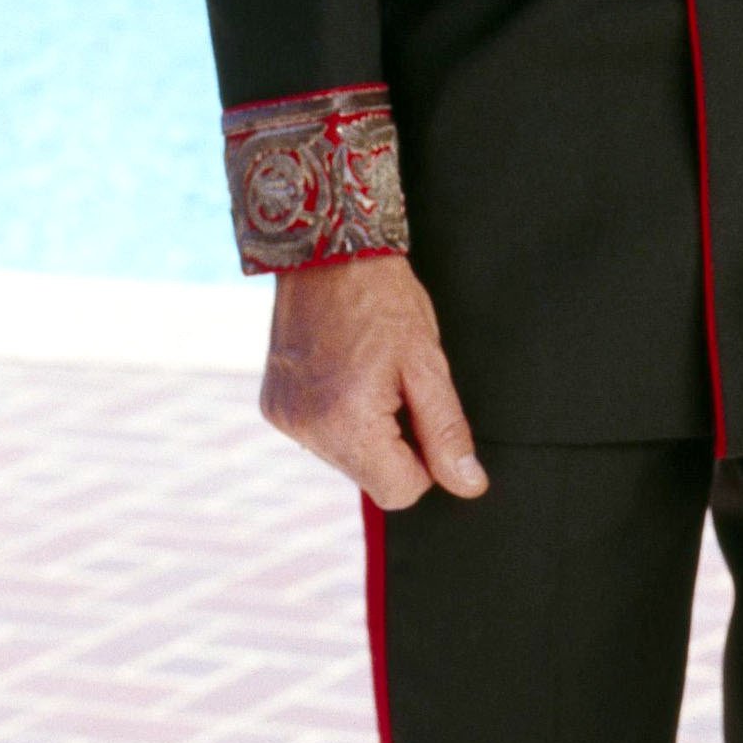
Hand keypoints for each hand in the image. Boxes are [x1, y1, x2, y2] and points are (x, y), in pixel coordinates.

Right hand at [261, 255, 484, 510]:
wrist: (327, 250)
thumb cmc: (384, 299)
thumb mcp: (428, 363)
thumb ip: (447, 431)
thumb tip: (468, 485)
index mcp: (347, 423)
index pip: (400, 492)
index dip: (424, 459)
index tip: (422, 410)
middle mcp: (306, 430)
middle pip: (372, 478)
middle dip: (394, 443)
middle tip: (396, 384)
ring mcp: (285, 419)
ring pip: (347, 459)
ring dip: (366, 430)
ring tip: (368, 373)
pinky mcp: (273, 407)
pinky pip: (321, 435)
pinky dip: (339, 416)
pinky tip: (344, 373)